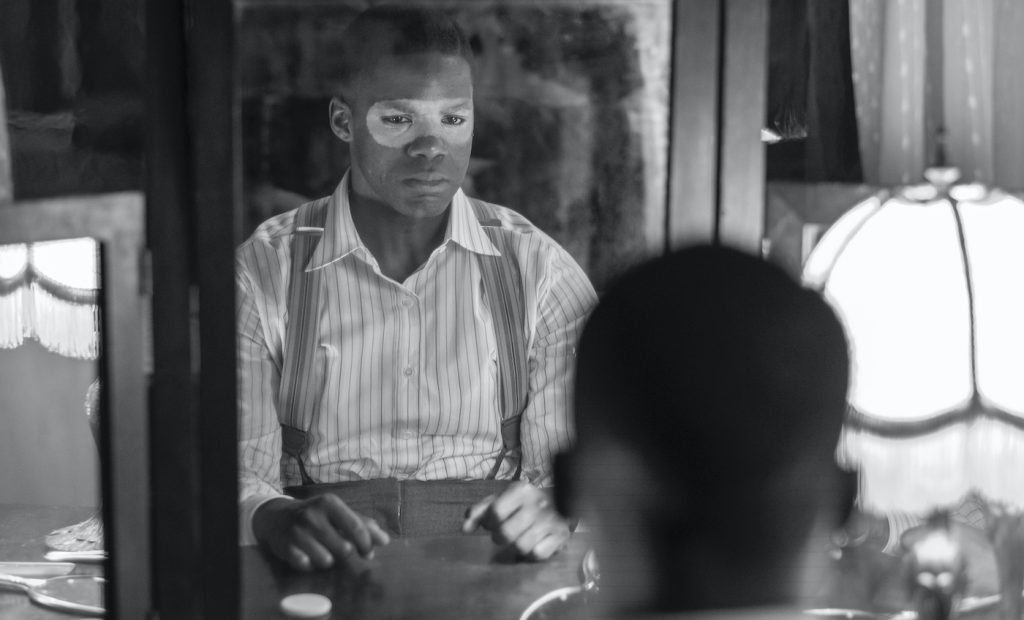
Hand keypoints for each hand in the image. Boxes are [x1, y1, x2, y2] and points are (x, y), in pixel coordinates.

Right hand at [253, 495, 390, 570]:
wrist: (277, 516)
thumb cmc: (315, 515)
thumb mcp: (337, 513)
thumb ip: (362, 525)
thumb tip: (384, 540)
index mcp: (330, 503)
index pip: (356, 528)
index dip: (366, 545)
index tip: (368, 553)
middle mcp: (313, 515)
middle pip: (343, 548)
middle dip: (346, 553)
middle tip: (341, 550)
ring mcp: (298, 531)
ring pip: (326, 560)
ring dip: (328, 561)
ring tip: (323, 551)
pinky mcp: (285, 547)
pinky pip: (307, 566)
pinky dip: (311, 565)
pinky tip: (307, 556)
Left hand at [462, 481, 570, 560]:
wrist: (560, 506)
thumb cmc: (522, 505)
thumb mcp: (500, 501)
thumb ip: (480, 512)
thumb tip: (464, 528)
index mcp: (521, 490)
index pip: (494, 512)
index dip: (489, 523)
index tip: (493, 524)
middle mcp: (537, 502)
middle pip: (505, 533)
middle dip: (500, 538)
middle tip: (506, 534)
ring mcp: (551, 519)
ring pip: (521, 546)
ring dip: (516, 547)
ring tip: (521, 538)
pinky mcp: (561, 535)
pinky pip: (537, 554)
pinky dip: (532, 554)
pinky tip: (535, 544)